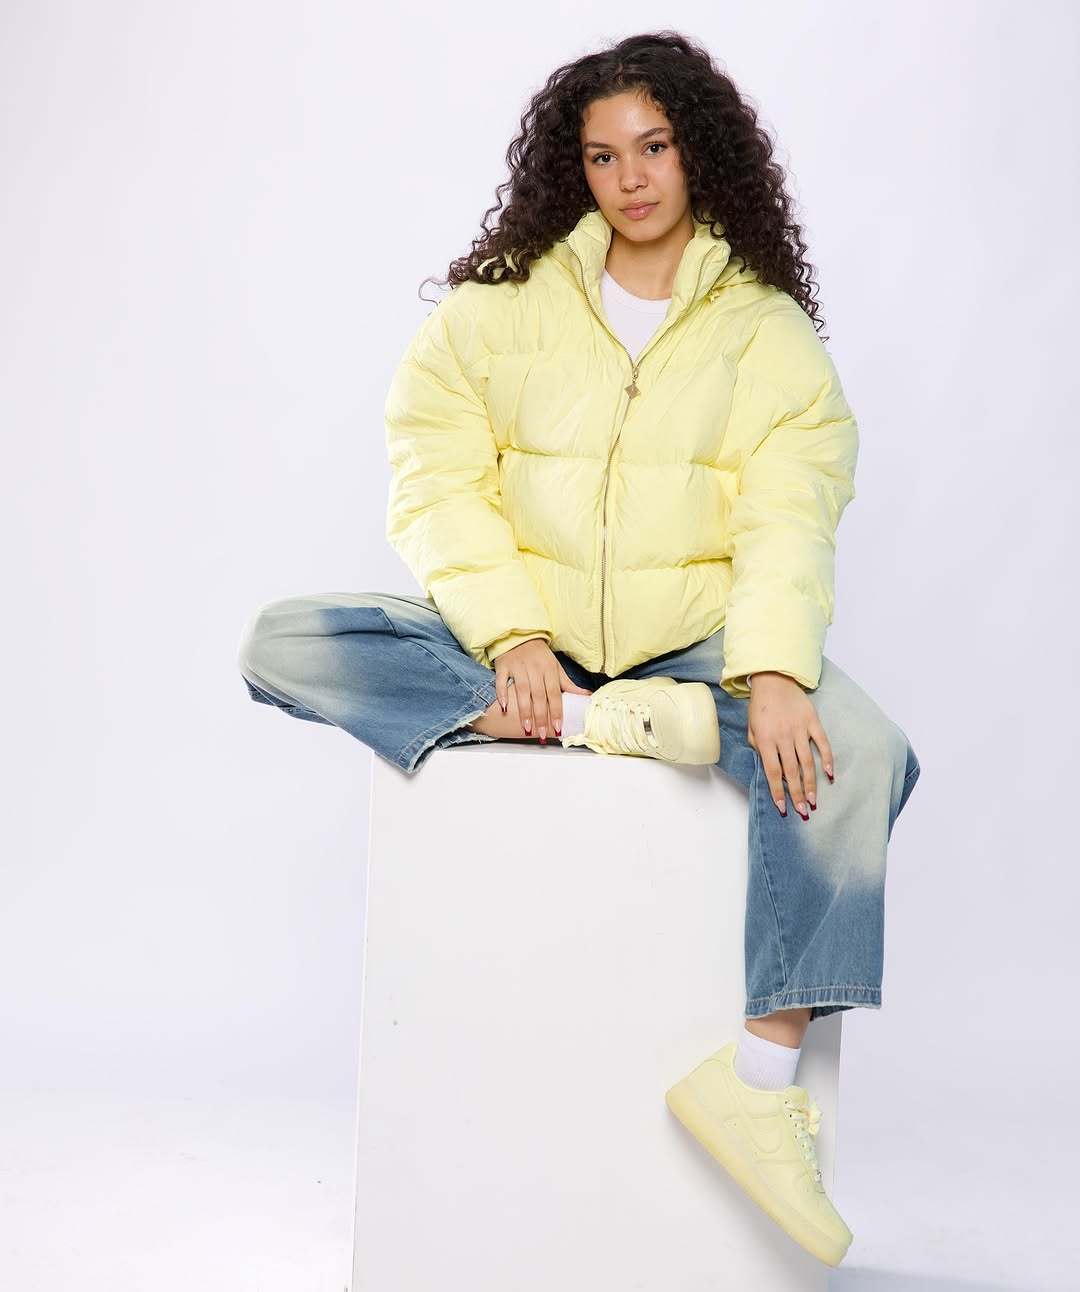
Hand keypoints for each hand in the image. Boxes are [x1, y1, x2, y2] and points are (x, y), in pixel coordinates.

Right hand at [493, 639, 592, 740]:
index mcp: (550, 669)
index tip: (557, 728)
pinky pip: (501, 681)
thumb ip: (568, 684)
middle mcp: (535, 668)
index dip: (556, 711)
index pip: (555, 693)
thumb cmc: (540, 656)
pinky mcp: (503, 665)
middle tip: (540, 734)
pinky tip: (504, 708)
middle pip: (538, 695)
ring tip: (526, 727)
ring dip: (524, 710)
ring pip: (521, 691)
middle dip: (540, 716)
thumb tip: (586, 696)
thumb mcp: (556, 667)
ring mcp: (518, 667)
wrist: (520, 635)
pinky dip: (502, 694)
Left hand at [746, 672, 834, 817]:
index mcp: (765, 740)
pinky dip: (828, 758)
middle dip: (797, 794)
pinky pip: (822, 742)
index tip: (783, 808)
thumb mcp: (751, 728)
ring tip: (814, 800)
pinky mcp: (812, 721)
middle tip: (803, 811)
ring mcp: (799, 729)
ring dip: (812, 783)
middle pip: (791, 772)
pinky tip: (831, 774)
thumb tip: (769, 768)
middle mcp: (783, 737)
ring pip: (807, 761)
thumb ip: (758, 748)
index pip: (773, 772)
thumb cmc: (760, 706)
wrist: (773, 679)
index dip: (778, 792)